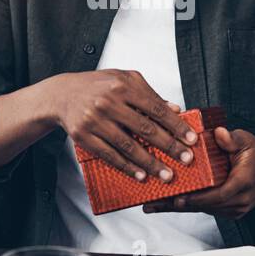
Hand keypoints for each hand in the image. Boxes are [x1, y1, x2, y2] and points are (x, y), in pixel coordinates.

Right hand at [51, 70, 197, 182]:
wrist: (62, 94)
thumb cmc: (98, 86)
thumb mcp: (124, 80)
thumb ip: (150, 94)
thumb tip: (176, 109)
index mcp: (123, 86)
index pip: (156, 108)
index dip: (176, 125)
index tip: (191, 139)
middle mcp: (109, 102)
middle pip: (145, 128)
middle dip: (169, 146)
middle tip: (186, 160)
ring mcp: (95, 120)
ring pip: (128, 146)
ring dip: (150, 163)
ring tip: (167, 174)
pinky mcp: (83, 136)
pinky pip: (109, 155)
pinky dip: (126, 167)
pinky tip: (141, 175)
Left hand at [143, 127, 254, 219]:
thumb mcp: (247, 140)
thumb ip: (231, 139)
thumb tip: (218, 133)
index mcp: (243, 182)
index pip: (218, 195)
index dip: (196, 198)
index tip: (178, 198)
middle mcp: (240, 200)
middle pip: (205, 206)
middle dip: (178, 205)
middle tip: (153, 203)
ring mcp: (236, 208)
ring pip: (204, 209)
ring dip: (179, 206)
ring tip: (153, 204)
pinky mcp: (230, 211)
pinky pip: (207, 209)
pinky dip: (189, 205)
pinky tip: (168, 203)